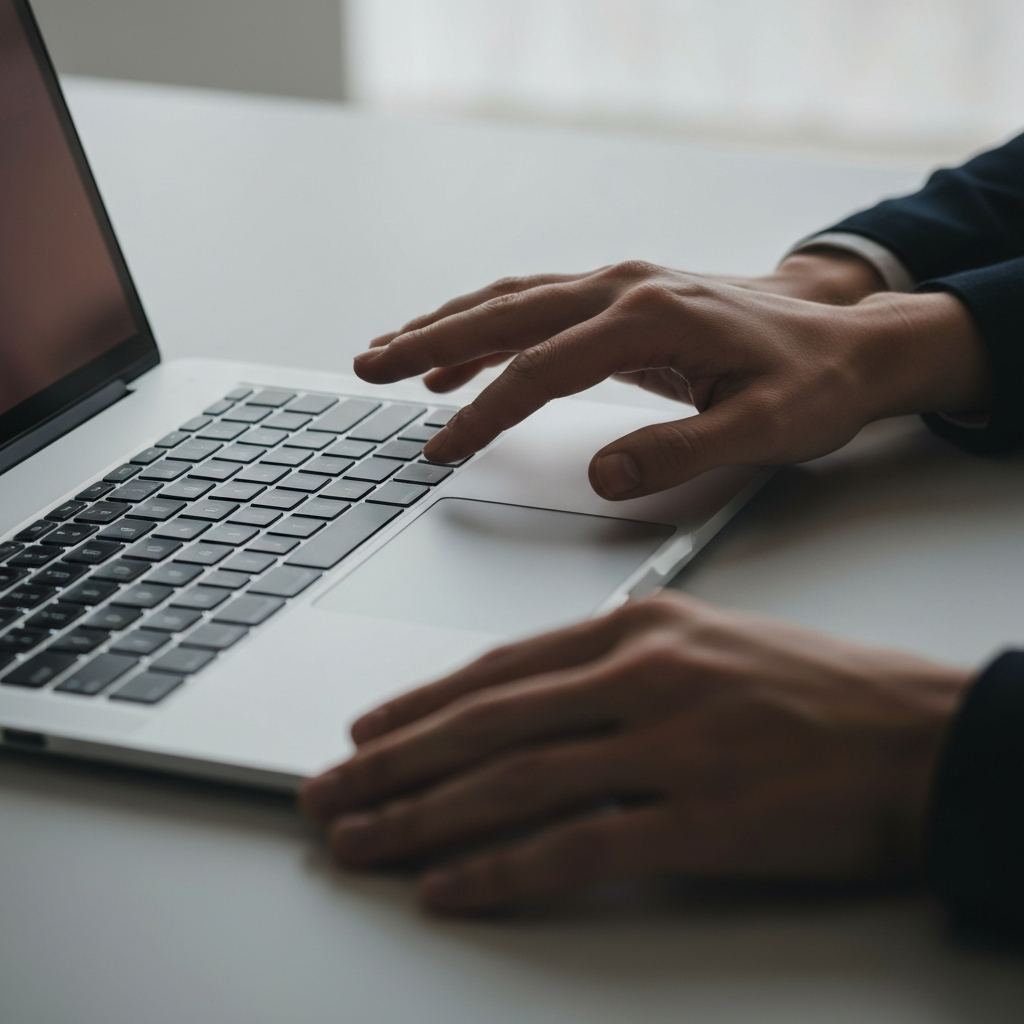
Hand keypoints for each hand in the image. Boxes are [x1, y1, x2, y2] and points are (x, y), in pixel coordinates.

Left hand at [300, 593, 971, 912]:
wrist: (920, 732)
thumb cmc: (815, 687)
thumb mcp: (707, 641)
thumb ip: (617, 662)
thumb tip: (531, 700)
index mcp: (639, 629)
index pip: (501, 669)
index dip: (422, 704)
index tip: (366, 730)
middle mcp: (642, 678)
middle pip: (486, 725)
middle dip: (392, 762)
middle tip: (327, 790)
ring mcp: (669, 747)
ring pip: (512, 785)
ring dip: (423, 818)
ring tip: (360, 842)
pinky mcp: (700, 820)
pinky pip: (576, 849)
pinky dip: (501, 871)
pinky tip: (449, 887)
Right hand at [354, 258, 988, 498]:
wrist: (846, 340)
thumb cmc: (810, 384)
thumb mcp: (762, 429)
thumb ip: (681, 452)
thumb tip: (601, 476)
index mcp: (651, 316)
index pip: (542, 368)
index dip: (486, 412)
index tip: (441, 450)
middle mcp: (626, 288)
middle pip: (505, 313)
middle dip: (429, 341)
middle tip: (366, 366)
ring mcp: (621, 287)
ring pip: (512, 301)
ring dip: (447, 326)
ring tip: (388, 354)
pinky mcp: (622, 302)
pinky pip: (537, 309)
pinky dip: (488, 329)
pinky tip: (458, 359)